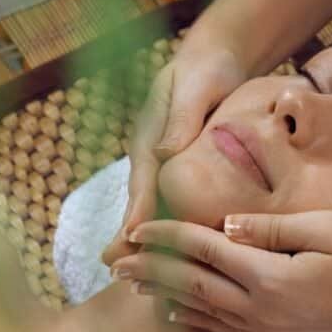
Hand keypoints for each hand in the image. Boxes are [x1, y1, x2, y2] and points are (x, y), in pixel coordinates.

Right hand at [102, 44, 245, 265]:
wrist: (215, 57)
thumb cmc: (205, 69)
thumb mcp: (195, 87)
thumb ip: (181, 117)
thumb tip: (166, 152)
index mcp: (150, 139)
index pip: (143, 182)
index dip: (137, 211)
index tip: (129, 238)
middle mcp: (152, 157)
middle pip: (140, 202)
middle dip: (129, 235)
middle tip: (116, 268)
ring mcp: (164, 165)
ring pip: (154, 207)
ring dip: (148, 238)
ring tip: (141, 275)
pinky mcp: (181, 170)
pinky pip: (174, 202)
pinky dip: (171, 227)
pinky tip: (176, 254)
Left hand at [108, 212, 331, 331]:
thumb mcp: (326, 229)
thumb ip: (271, 228)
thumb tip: (226, 226)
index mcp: (268, 276)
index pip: (202, 251)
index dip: (165, 237)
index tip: (135, 228)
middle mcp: (259, 310)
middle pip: (189, 286)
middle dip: (149, 271)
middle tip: (114, 261)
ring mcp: (267, 331)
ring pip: (200, 312)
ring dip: (163, 296)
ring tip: (133, 285)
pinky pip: (223, 330)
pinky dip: (193, 319)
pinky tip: (176, 314)